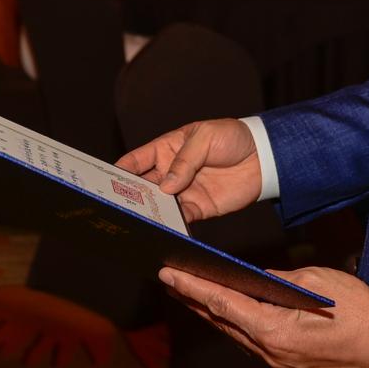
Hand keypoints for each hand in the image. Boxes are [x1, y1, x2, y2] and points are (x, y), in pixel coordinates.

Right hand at [117, 118, 262, 223]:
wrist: (264, 157)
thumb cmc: (232, 137)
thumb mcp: (204, 138)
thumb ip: (184, 161)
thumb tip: (166, 186)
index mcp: (166, 149)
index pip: (136, 160)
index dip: (120, 170)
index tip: (104, 181)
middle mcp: (170, 172)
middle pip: (143, 186)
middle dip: (130, 196)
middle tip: (116, 206)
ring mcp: (183, 192)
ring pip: (159, 205)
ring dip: (150, 213)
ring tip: (137, 222)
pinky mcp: (199, 208)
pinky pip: (181, 219)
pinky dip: (173, 225)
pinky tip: (164, 229)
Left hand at [157, 265, 368, 367]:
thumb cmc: (356, 308)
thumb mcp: (312, 280)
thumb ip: (275, 281)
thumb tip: (252, 280)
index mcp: (274, 331)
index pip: (223, 305)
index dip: (192, 288)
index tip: (168, 273)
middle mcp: (270, 352)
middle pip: (222, 323)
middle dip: (194, 299)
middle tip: (169, 278)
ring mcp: (278, 364)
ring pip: (235, 335)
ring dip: (212, 314)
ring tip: (189, 292)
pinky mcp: (288, 367)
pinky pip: (252, 343)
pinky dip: (235, 325)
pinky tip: (226, 312)